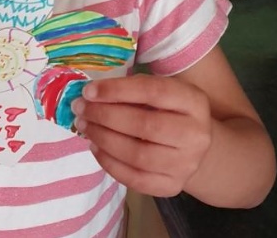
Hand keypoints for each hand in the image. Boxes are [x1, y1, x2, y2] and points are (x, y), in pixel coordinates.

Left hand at [72, 74, 211, 196]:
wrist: (192, 143)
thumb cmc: (166, 108)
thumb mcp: (158, 89)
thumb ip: (131, 89)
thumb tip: (91, 93)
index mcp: (193, 101)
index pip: (152, 91)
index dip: (117, 90)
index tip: (88, 90)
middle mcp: (196, 134)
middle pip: (144, 125)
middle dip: (105, 116)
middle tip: (80, 108)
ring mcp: (187, 164)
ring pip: (138, 155)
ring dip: (103, 138)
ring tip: (84, 125)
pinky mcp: (172, 186)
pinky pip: (135, 180)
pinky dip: (109, 163)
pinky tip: (95, 147)